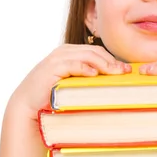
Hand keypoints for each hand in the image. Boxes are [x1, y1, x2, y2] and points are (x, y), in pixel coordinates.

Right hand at [9, 44, 130, 119]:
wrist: (28, 105)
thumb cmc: (54, 97)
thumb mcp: (75, 85)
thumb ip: (89, 80)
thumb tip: (113, 83)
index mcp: (72, 53)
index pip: (97, 52)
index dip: (113, 60)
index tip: (127, 70)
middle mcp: (65, 52)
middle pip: (95, 52)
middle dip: (112, 61)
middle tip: (125, 71)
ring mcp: (58, 58)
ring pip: (87, 56)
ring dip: (104, 64)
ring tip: (115, 73)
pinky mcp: (52, 67)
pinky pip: (73, 64)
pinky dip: (85, 68)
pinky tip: (95, 75)